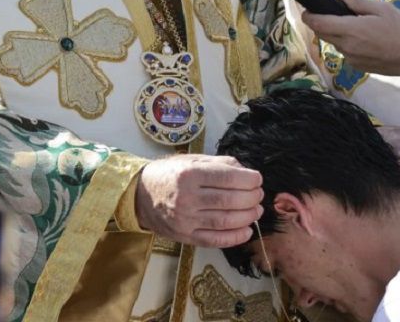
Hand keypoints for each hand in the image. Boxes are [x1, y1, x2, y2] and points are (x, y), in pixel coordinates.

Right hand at [135, 154, 262, 246]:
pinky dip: (234, 237)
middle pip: (229, 200)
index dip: (248, 179)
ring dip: (247, 217)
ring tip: (256, 210)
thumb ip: (219, 164)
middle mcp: (186, 197)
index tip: (257, 179)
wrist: (140, 195)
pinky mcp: (185, 236)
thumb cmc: (169, 174)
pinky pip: (214, 240)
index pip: (227, 177)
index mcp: (189, 174)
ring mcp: (185, 220)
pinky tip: (247, 230)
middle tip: (259, 194)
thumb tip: (245, 171)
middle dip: (251, 197)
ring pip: (225, 221)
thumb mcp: (191, 161)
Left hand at [302, 0, 399, 77]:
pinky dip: (347, 43)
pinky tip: (363, 39)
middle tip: (330, 13)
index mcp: (350, 30)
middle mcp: (346, 46)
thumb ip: (357, 2)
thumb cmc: (399, 31)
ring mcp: (350, 58)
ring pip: (334, 43)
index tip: (306, 10)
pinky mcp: (356, 66)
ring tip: (353, 25)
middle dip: (321, 23)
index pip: (318, 24)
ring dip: (336, 33)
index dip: (308, 16)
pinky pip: (344, 51)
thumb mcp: (382, 9)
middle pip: (322, 33)